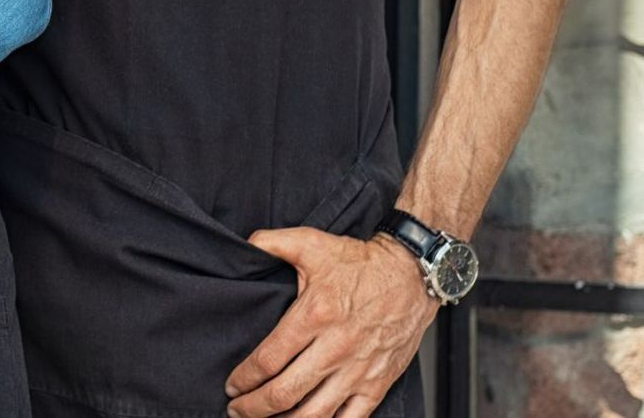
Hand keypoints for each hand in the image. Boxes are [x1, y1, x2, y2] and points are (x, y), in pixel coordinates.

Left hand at [225, 229, 434, 417]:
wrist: (411, 275)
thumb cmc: (360, 262)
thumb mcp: (310, 243)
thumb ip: (271, 243)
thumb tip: (245, 246)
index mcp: (314, 316)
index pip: (269, 359)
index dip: (244, 378)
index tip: (232, 384)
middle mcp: (335, 348)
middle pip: (285, 392)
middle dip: (254, 407)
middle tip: (236, 409)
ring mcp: (358, 370)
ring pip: (315, 413)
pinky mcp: (378, 383)